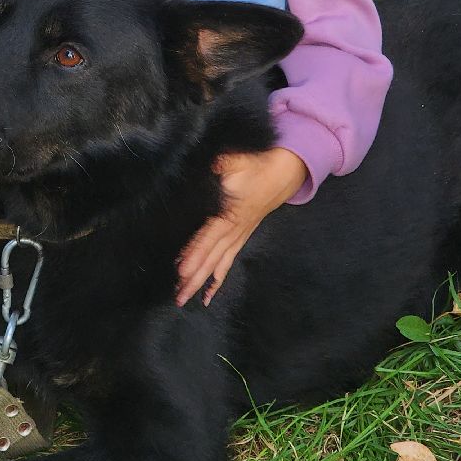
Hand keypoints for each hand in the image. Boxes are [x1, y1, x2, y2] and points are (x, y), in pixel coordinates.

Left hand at [175, 147, 306, 306]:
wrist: (282, 174)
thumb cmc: (255, 166)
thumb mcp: (234, 161)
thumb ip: (217, 166)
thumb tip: (202, 167)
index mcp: (229, 214)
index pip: (208, 237)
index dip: (195, 253)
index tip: (180, 269)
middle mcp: (234, 230)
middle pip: (211, 258)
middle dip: (194, 278)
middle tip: (178, 296)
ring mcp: (238, 237)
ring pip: (218, 264)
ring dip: (201, 283)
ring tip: (185, 299)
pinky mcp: (241, 238)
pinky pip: (227, 263)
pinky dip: (217, 279)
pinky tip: (208, 295)